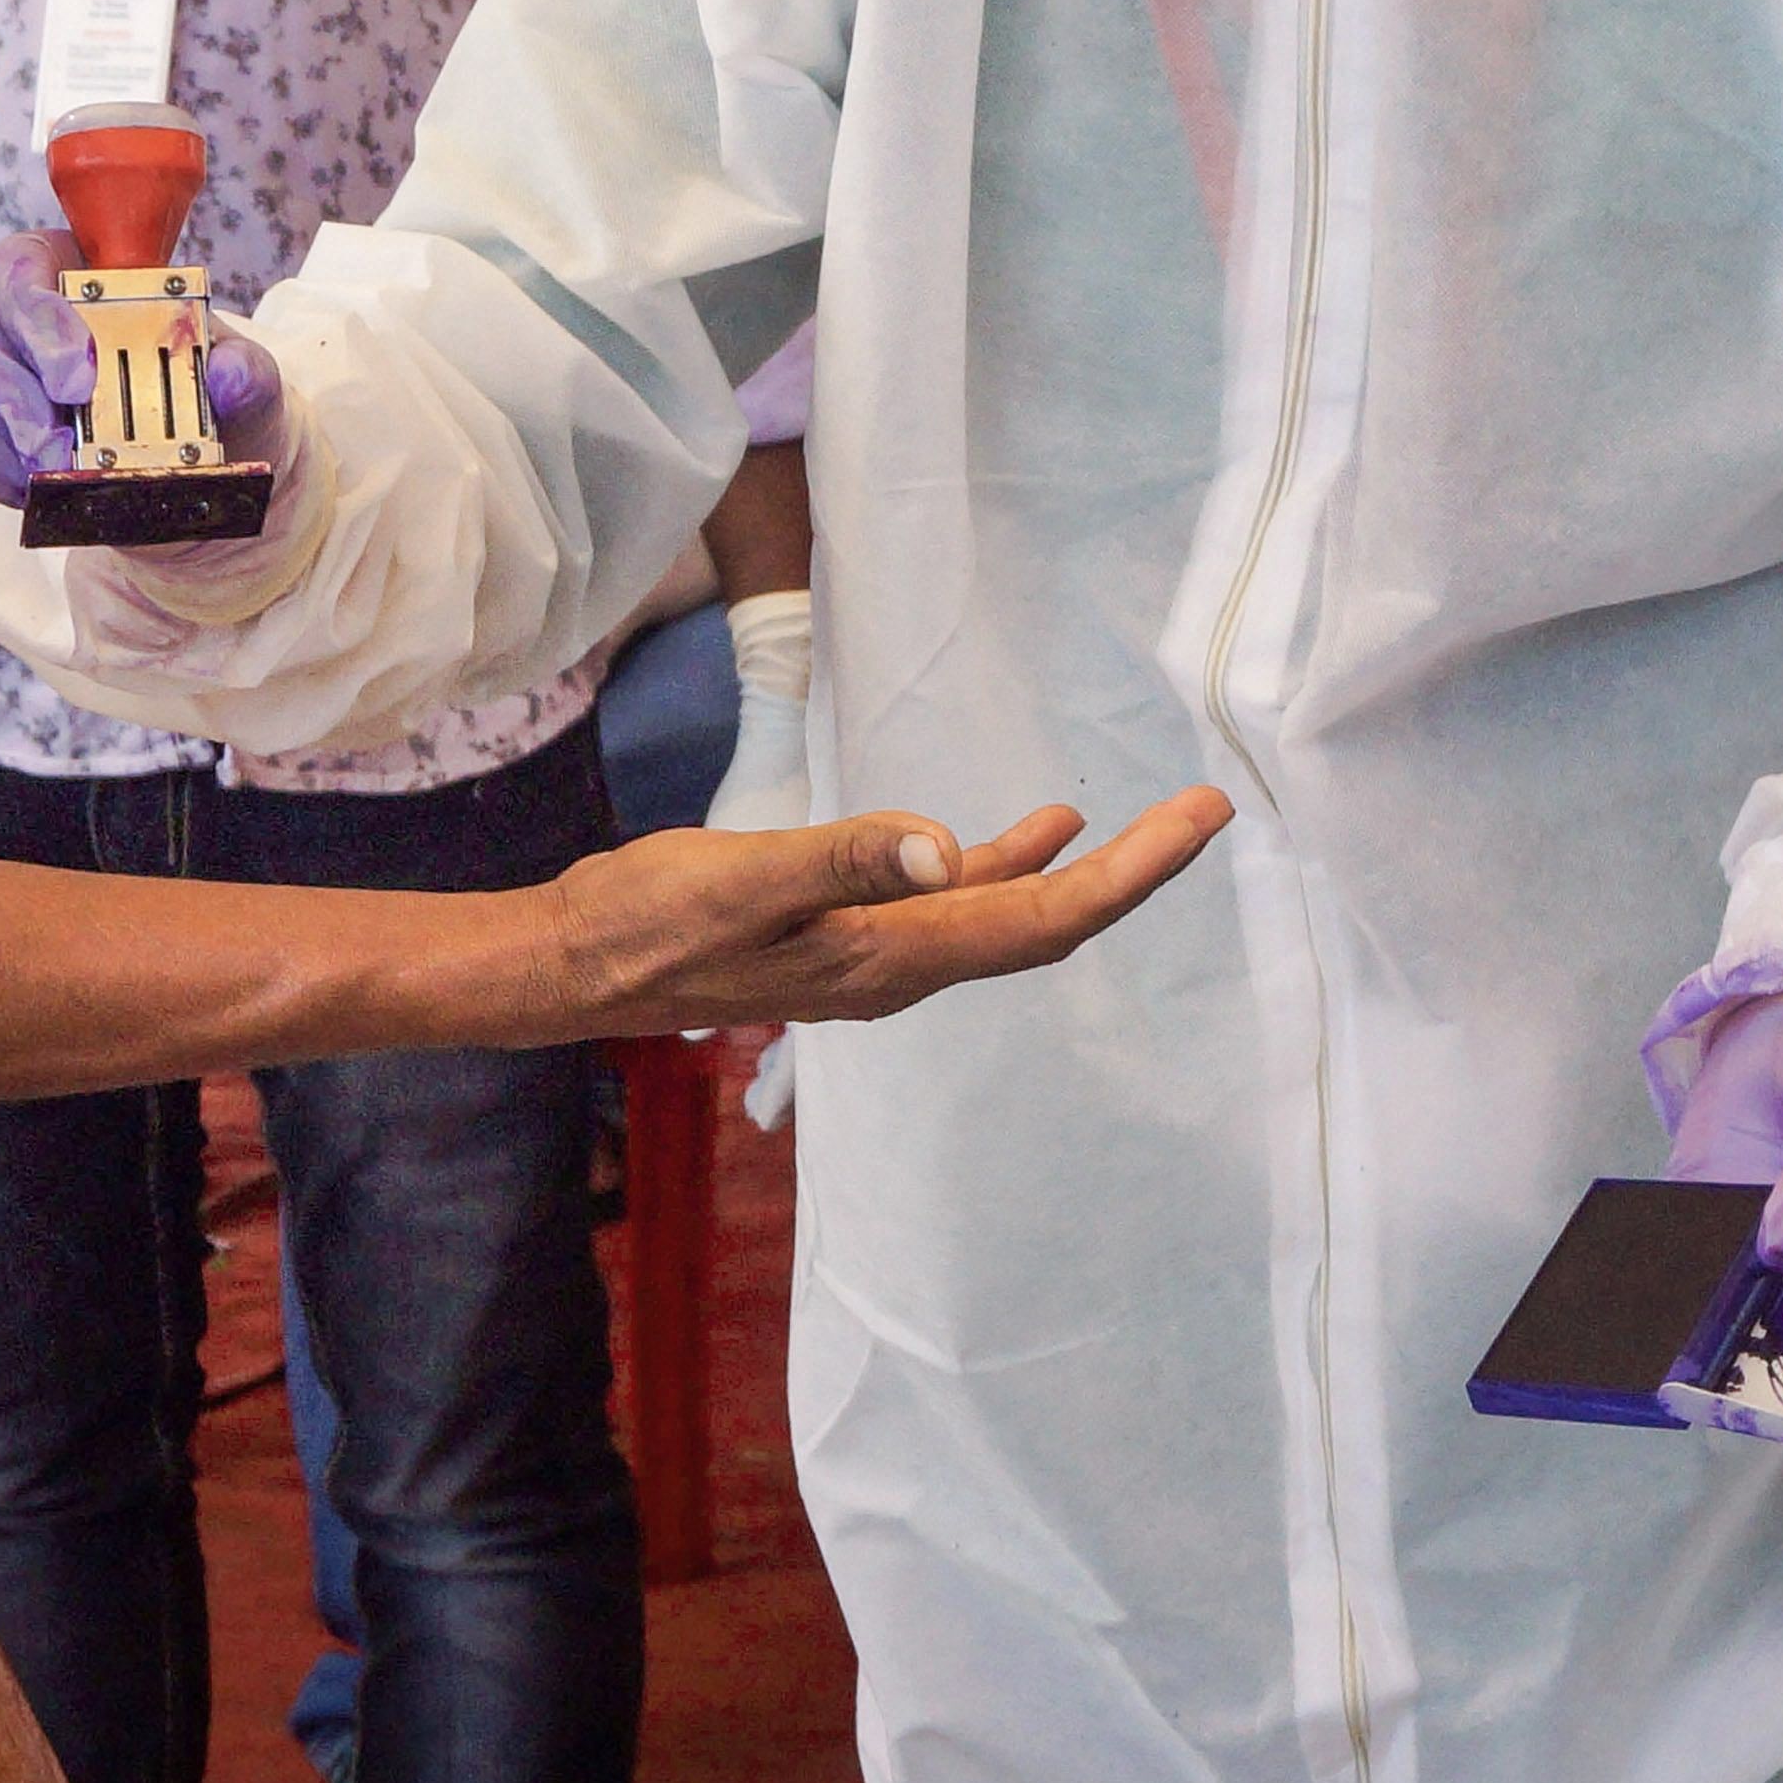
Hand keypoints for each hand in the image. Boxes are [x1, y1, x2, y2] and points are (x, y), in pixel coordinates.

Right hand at [0, 225, 285, 505]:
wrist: (189, 466)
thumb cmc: (206, 399)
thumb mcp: (244, 382)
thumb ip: (245, 372)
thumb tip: (229, 375)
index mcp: (70, 270)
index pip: (22, 266)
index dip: (39, 318)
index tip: (79, 377)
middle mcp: (9, 312)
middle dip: (12, 395)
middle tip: (59, 449)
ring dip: (5, 443)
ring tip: (56, 479)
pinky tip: (42, 494)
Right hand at [540, 787, 1232, 1038]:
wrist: (580, 966)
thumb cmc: (647, 919)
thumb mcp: (738, 878)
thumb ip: (840, 860)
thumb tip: (943, 842)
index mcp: (889, 955)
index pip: (1042, 922)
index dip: (1129, 874)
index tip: (1196, 822)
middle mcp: (899, 968)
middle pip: (1045, 926)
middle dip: (1130, 873)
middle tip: (1202, 814)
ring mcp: (874, 957)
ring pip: (1004, 918)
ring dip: (1076, 873)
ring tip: (1140, 824)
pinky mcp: (843, 936)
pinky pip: (950, 908)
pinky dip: (1000, 870)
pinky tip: (1023, 837)